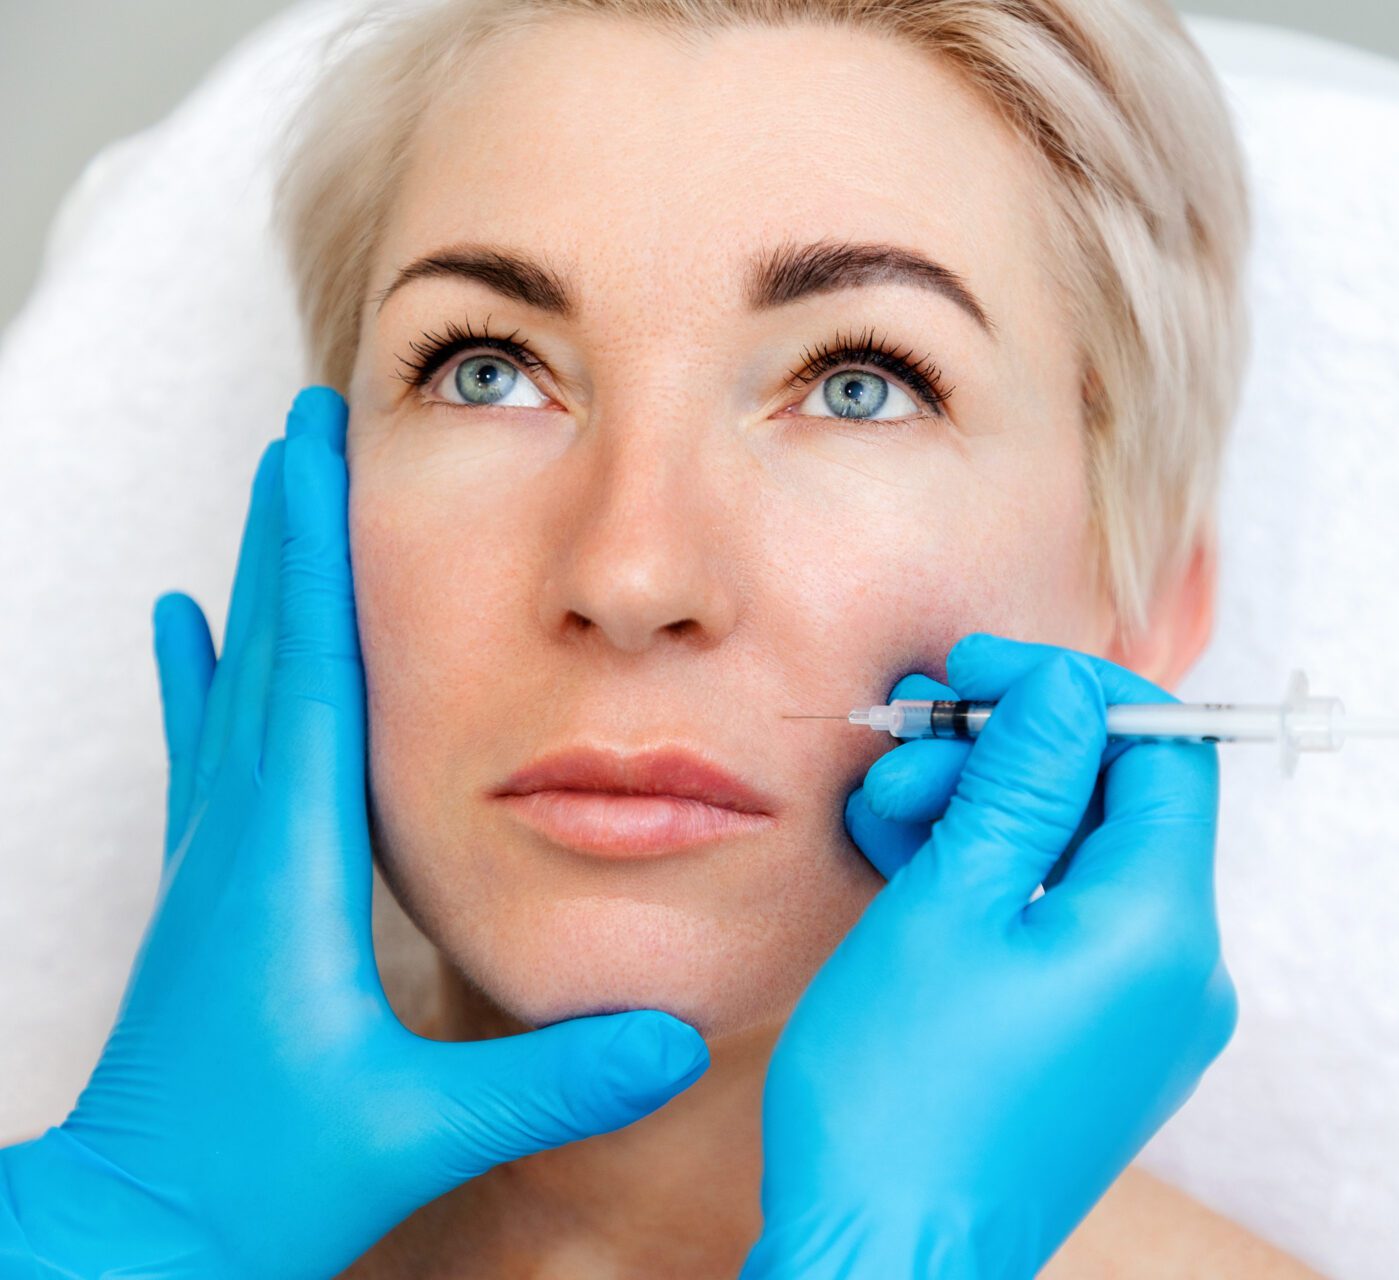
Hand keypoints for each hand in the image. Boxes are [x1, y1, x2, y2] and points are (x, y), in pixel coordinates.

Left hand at [0, 387, 709, 1278]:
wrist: (136, 1231)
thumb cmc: (262, 1179)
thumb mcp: (419, 1129)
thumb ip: (552, 1081)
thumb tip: (675, 1033)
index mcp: (292, 867)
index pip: (312, 674)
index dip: (317, 554)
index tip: (318, 448)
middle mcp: (241, 839)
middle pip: (268, 646)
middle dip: (288, 525)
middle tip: (308, 419)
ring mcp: (214, 861)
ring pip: (233, 680)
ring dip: (257, 574)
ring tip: (267, 486)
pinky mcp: (206, 890)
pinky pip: (200, 744)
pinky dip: (195, 668)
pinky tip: (179, 620)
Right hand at [743, 633, 1237, 1276]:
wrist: (883, 1267)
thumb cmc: (900, 1101)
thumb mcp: (948, 906)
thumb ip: (1020, 780)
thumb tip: (1065, 688)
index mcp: (1164, 930)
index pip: (1163, 751)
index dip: (1069, 689)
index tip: (975, 670)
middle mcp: (1182, 974)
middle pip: (1117, 804)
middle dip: (1007, 755)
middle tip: (903, 745)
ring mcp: (1145, 1019)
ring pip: (1079, 863)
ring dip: (987, 815)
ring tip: (887, 814)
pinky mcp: (1100, 1048)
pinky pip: (1065, 927)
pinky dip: (996, 883)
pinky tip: (913, 867)